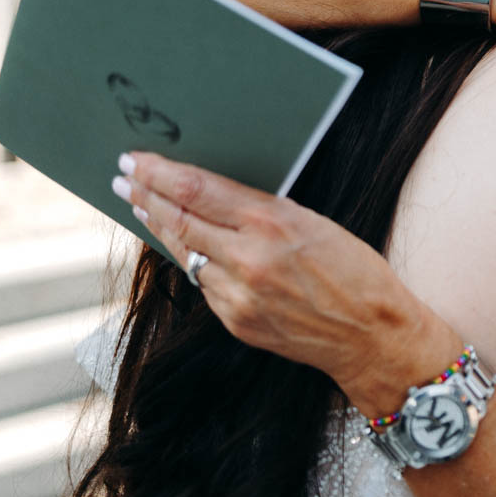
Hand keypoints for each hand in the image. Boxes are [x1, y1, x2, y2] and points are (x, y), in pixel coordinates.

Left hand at [112, 151, 459, 411]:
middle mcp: (248, 259)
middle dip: (146, 197)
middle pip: (179, 220)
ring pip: (185, 254)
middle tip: (123, 180)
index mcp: (273, 223)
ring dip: (162, 229)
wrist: (372, 335)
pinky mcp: (235, 322)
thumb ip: (265, 210)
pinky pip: (204, 285)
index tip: (137, 161)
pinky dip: (193, 262)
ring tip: (144, 208)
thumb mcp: (315, 223)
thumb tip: (216, 194)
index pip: (198, 190)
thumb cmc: (356, 271)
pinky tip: (188, 249)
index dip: (160, 174)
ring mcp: (238, 296)